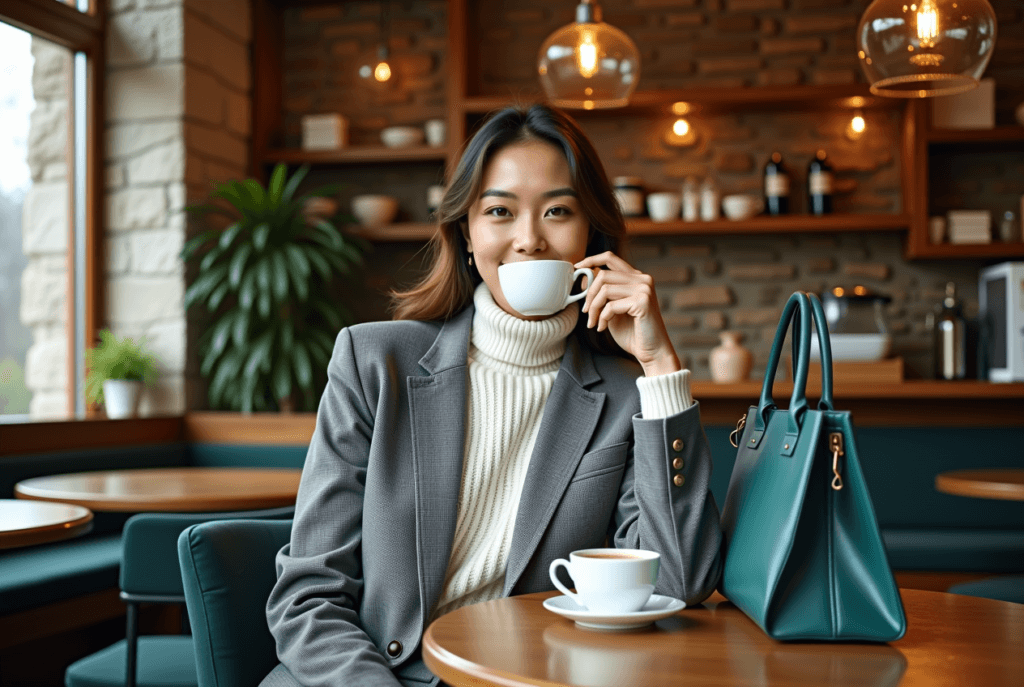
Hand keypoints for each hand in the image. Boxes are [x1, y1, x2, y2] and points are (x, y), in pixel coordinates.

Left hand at [575, 252, 680, 376]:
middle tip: (586, 312)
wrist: (651, 352)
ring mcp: (644, 289)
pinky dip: (603, 318)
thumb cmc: (632, 332)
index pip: (610, 258)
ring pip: (605, 290)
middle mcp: (642, 279)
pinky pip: (611, 306)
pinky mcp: (643, 301)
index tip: (577, 268)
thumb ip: (603, 293)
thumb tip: (584, 277)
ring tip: (593, 322)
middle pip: (603, 275)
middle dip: (589, 294)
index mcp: (636, 277)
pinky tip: (603, 328)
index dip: (591, 260)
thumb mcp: (613, 309)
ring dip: (594, 308)